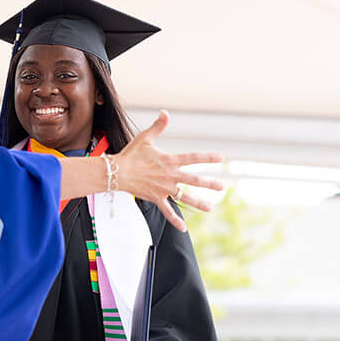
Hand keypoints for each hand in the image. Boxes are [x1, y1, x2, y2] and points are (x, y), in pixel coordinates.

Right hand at [114, 110, 224, 230]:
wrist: (117, 172)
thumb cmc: (130, 154)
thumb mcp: (145, 138)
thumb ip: (158, 127)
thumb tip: (165, 112)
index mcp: (170, 160)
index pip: (193, 158)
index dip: (208, 157)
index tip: (221, 158)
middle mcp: (170, 175)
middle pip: (194, 180)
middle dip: (209, 183)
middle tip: (221, 187)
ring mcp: (164, 188)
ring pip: (185, 197)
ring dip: (198, 202)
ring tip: (210, 207)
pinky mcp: (156, 198)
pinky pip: (167, 211)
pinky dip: (175, 220)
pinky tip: (183, 228)